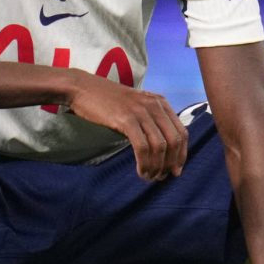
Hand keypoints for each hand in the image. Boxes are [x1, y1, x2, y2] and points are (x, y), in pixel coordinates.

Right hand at [63, 73, 187, 180]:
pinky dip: (145, 163)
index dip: (182, 154)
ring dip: (157, 166)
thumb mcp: (135, 103)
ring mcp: (140, 112)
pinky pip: (142, 147)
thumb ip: (150, 118)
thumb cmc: (106, 99)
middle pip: (174, 141)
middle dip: (171, 163)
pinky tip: (141, 171)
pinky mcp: (126, 119)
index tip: (176, 169)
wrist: (82, 87)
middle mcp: (154, 106)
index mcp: (160, 102)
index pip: (182, 132)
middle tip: (163, 177)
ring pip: (159, 146)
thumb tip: (161, 145)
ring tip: (150, 176)